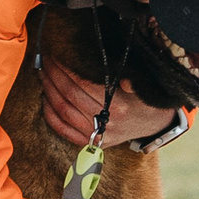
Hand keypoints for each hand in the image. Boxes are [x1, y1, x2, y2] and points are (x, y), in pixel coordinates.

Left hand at [41, 58, 177, 147]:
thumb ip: (128, 76)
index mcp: (119, 105)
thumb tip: (111, 68)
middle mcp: (107, 122)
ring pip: (63, 110)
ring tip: (43, 74)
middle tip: (45, 60)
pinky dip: (50, 114)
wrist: (155, 125)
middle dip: (53, 75)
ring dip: (48, 91)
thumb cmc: (147, 99)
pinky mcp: (91, 143)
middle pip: (69, 95)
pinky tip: (44, 99)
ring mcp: (97, 135)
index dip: (66, 68)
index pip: (83, 83)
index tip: (56, 54)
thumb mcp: (143, 85)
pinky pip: (63, 130)